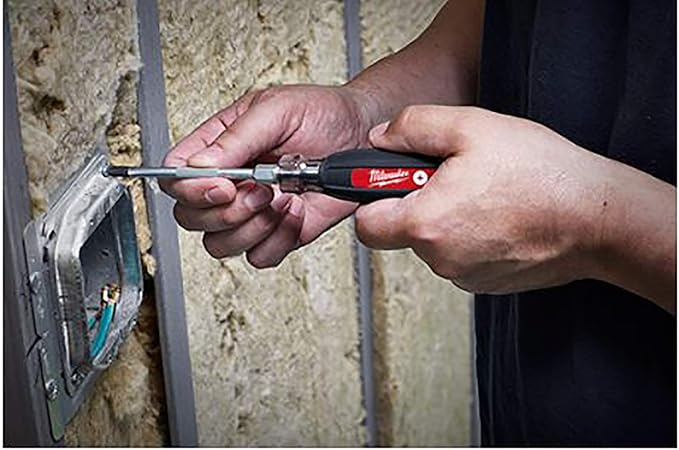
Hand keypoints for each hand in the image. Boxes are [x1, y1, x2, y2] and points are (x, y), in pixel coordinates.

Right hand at [161, 85, 370, 266]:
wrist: (361, 135)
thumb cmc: (321, 113)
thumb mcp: (277, 111)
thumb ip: (236, 137)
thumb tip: (201, 165)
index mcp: (218, 148)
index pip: (175, 177)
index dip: (190, 189)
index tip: (224, 185)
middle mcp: (230, 184)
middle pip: (191, 218)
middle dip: (226, 212)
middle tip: (261, 190)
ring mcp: (252, 213)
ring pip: (220, 244)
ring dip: (253, 226)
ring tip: (283, 197)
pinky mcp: (278, 234)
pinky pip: (259, 257)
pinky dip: (278, 241)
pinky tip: (296, 212)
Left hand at [356, 105, 615, 293]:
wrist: (597, 219)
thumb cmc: (540, 174)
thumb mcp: (471, 127)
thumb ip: (413, 127)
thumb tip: (381, 138)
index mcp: (425, 224)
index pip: (365, 225)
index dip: (371, 199)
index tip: (389, 180)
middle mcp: (438, 259)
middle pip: (401, 231)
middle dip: (416, 203)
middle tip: (452, 176)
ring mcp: (463, 276)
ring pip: (433, 243)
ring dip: (446, 218)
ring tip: (485, 193)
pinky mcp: (485, 284)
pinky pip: (460, 256)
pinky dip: (470, 236)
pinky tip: (500, 214)